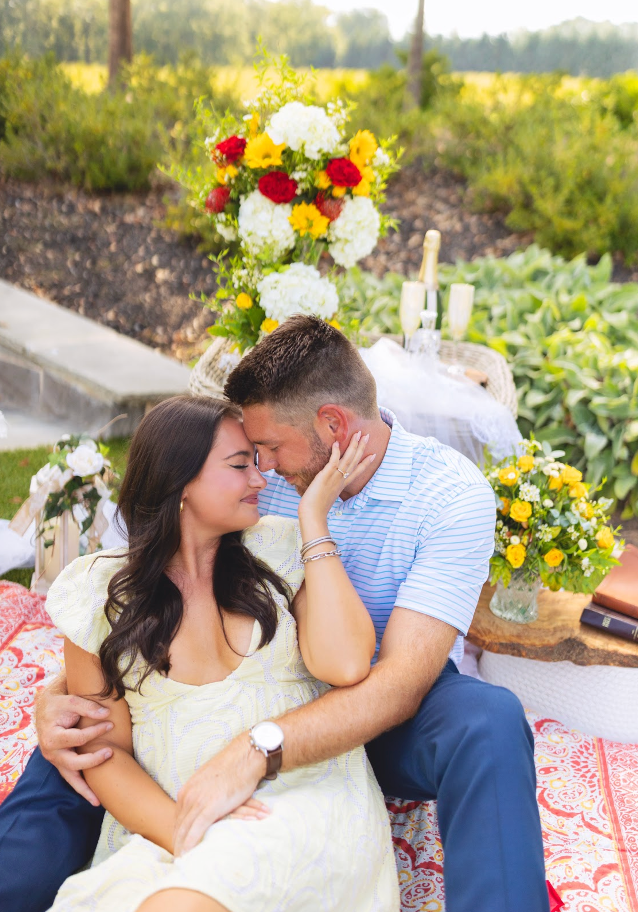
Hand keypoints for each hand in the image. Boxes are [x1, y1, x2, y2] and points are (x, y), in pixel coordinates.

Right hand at [35, 675, 113, 804]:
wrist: (46, 708)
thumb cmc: (60, 704)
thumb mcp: (71, 700)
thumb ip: (88, 707)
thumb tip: (106, 714)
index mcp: (52, 737)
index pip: (78, 738)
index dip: (96, 731)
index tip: (111, 724)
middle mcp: (51, 753)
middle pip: (73, 763)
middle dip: (93, 760)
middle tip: (110, 753)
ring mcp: (55, 760)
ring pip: (70, 778)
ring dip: (84, 790)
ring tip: (97, 802)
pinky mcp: (60, 763)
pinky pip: (71, 778)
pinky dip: (81, 787)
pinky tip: (93, 797)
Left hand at [174, 733, 265, 855]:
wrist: (245, 756)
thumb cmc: (233, 768)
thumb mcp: (211, 781)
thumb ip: (203, 795)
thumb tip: (204, 806)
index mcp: (187, 789)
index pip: (178, 817)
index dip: (178, 833)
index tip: (178, 845)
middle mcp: (188, 795)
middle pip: (179, 826)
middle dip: (177, 843)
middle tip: (178, 859)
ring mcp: (198, 801)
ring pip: (184, 831)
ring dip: (182, 848)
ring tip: (182, 862)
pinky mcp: (209, 807)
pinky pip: (195, 831)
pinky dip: (190, 845)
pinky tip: (189, 856)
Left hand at [298, 431, 374, 523]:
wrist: (313, 515)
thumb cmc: (316, 509)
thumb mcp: (327, 496)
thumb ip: (329, 489)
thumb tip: (325, 487)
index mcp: (342, 485)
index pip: (357, 472)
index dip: (365, 463)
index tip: (373, 455)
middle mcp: (341, 480)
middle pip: (355, 461)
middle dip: (361, 447)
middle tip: (367, 436)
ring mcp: (335, 477)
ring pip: (348, 459)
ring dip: (353, 445)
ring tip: (358, 434)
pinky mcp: (326, 476)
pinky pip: (333, 461)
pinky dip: (336, 452)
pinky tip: (337, 442)